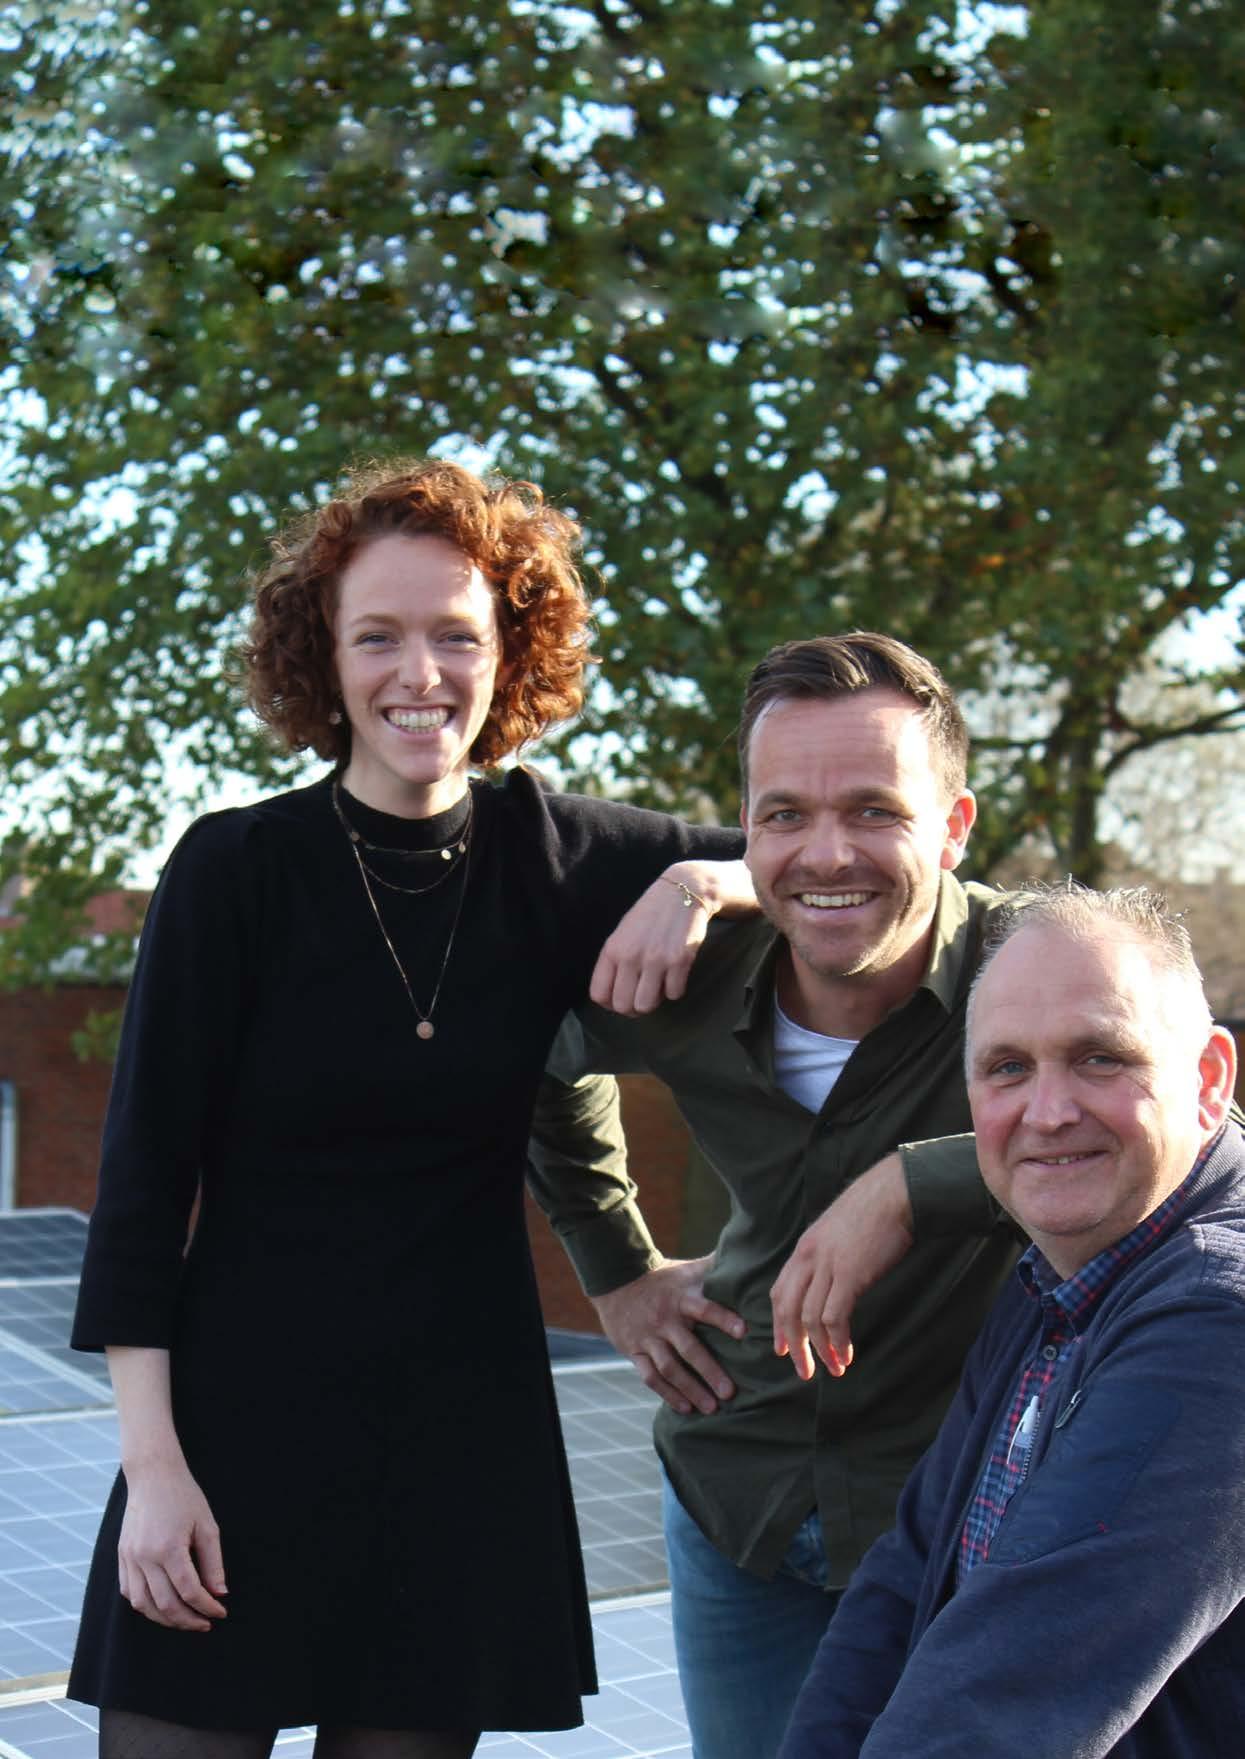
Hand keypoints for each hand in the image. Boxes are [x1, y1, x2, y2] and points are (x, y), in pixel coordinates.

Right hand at [118, 1458, 227, 1631]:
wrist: (153, 1475)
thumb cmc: (184, 1497)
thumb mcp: (207, 1525)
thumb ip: (213, 1562)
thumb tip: (219, 1594)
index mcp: (169, 1548)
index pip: (189, 1591)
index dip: (207, 1607)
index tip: (220, 1612)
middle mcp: (145, 1557)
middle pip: (165, 1604)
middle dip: (187, 1620)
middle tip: (205, 1623)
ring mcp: (129, 1558)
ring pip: (143, 1605)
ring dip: (164, 1619)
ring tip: (185, 1619)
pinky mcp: (122, 1556)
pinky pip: (129, 1592)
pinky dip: (145, 1605)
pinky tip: (161, 1606)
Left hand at [590, 865, 714, 1014]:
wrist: (682, 892)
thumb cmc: (650, 915)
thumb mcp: (622, 933)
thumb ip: (614, 962)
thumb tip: (611, 997)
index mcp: (612, 949)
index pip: (599, 994)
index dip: (609, 1004)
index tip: (621, 999)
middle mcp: (631, 956)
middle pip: (623, 1005)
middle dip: (633, 1008)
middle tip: (641, 997)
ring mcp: (656, 959)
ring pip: (646, 1005)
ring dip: (653, 1001)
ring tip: (657, 986)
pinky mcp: (680, 961)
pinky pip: (674, 994)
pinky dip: (675, 989)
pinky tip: (674, 974)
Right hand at [593, 1256, 745, 1415]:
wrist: (616, 1280)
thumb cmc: (663, 1277)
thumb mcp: (686, 1269)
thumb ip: (714, 1268)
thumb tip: (745, 1254)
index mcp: (682, 1298)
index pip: (706, 1309)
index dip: (724, 1319)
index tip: (744, 1332)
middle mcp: (666, 1320)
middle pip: (688, 1348)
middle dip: (709, 1371)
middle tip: (730, 1393)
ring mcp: (649, 1338)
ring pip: (670, 1368)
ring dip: (691, 1389)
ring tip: (711, 1408)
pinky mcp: (635, 1352)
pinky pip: (651, 1377)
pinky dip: (668, 1394)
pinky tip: (685, 1408)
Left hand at [770, 1154, 914, 1380]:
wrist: (893, 1194)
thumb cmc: (872, 1212)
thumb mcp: (836, 1232)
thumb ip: (825, 1256)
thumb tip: (827, 1282)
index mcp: (804, 1249)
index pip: (780, 1293)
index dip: (779, 1325)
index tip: (782, 1349)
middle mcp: (809, 1259)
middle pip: (789, 1310)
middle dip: (793, 1345)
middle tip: (803, 1371)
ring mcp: (828, 1266)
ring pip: (811, 1319)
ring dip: (820, 1350)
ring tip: (833, 1369)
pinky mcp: (850, 1275)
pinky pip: (835, 1318)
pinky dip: (838, 1341)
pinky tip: (846, 1354)